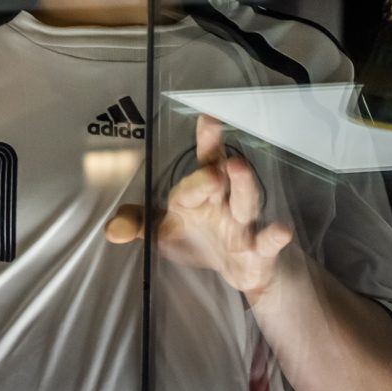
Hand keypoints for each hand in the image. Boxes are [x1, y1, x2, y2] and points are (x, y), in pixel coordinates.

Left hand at [105, 117, 293, 303]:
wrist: (240, 269)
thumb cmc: (200, 238)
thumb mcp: (163, 231)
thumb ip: (138, 224)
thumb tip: (110, 230)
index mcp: (202, 192)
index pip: (203, 165)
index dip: (208, 142)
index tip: (208, 120)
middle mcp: (225, 202)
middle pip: (226, 177)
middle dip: (222, 165)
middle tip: (219, 154)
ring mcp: (245, 225)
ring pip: (246, 202)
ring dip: (244, 185)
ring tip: (239, 168)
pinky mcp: (260, 251)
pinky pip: (268, 242)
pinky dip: (274, 236)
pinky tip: (281, 229)